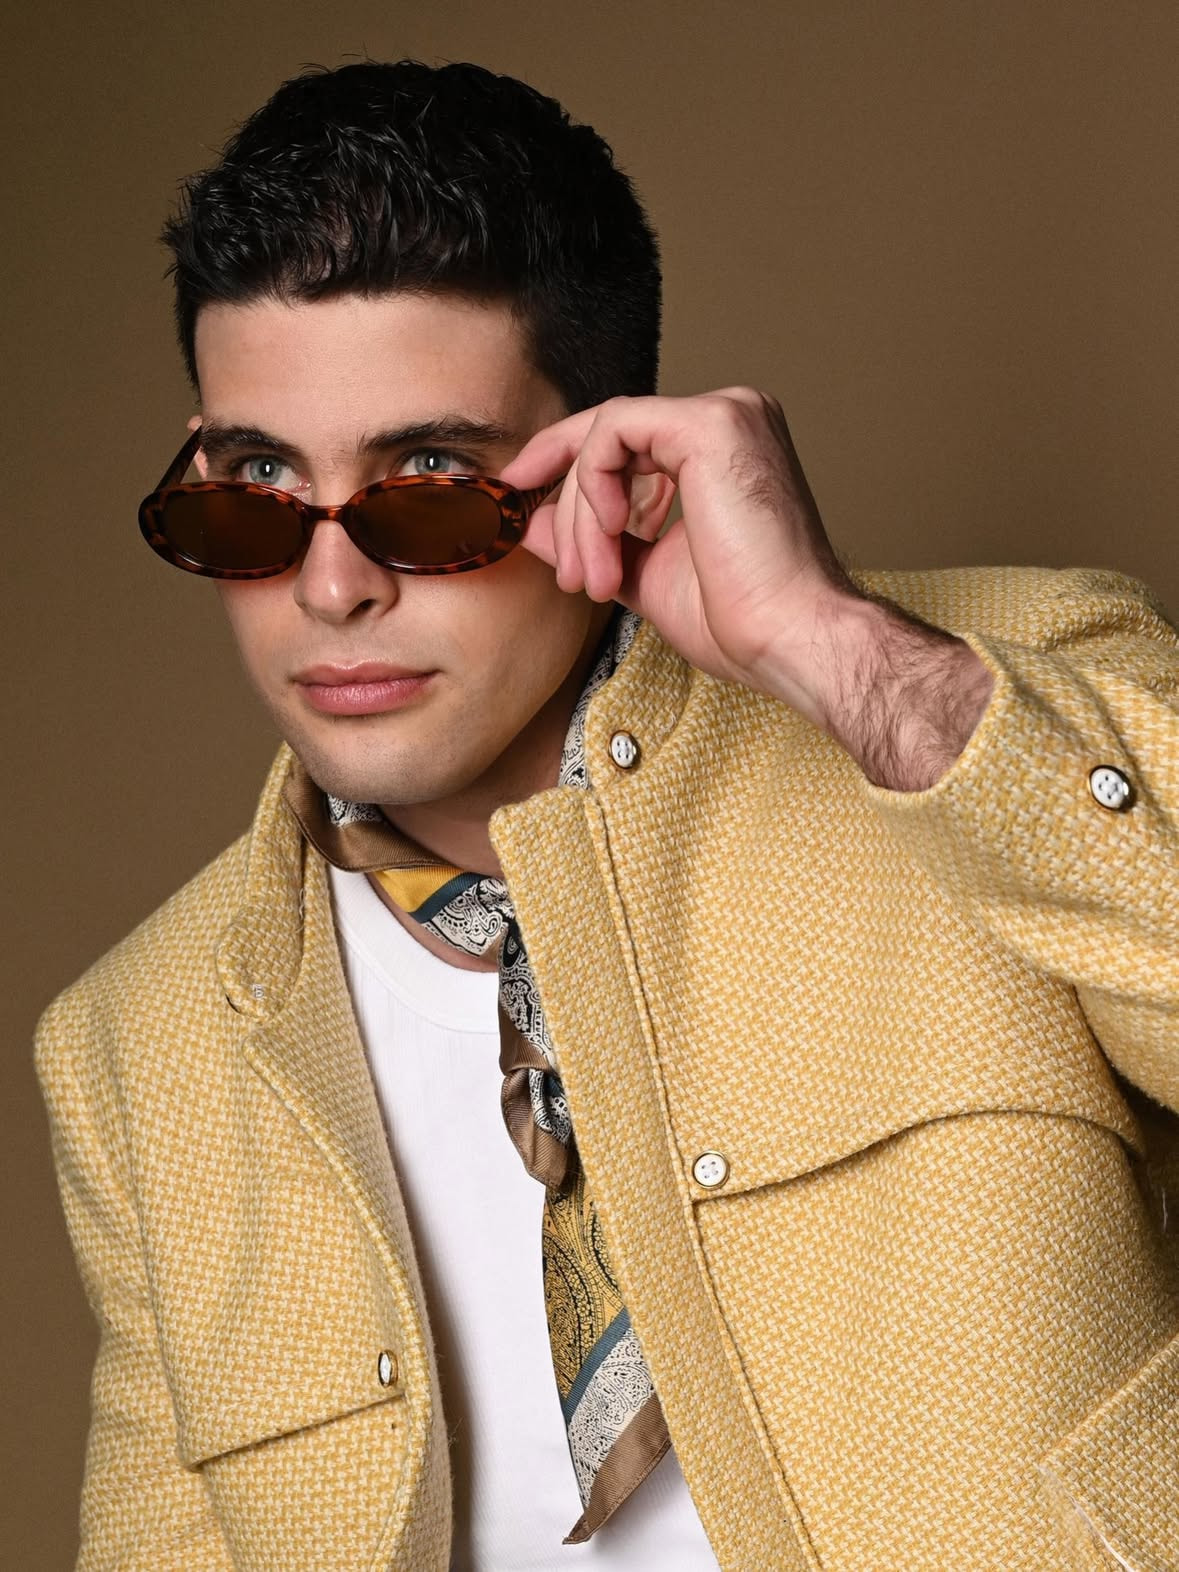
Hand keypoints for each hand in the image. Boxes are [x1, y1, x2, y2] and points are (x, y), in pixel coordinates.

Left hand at [500, 389, 992, 788]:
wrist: (790, 639)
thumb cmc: (743, 620)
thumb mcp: (646, 573)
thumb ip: (596, 542)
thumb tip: (537, 525)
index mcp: (721, 451)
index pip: (625, 439)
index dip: (564, 464)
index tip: (521, 496)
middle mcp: (730, 419)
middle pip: (609, 435)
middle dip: (571, 507)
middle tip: (575, 576)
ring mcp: (726, 414)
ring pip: (606, 436)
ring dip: (584, 515)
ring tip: (599, 578)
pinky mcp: (711, 425)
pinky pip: (614, 433)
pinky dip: (594, 489)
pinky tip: (613, 538)